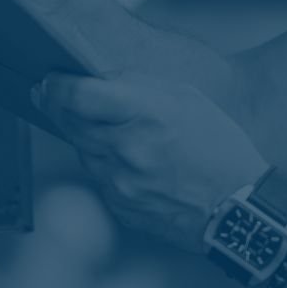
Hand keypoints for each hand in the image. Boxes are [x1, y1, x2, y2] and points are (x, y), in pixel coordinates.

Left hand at [32, 72, 268, 254]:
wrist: (237, 207)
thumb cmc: (219, 147)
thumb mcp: (187, 98)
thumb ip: (139, 86)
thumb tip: (99, 80)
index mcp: (146, 115)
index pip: (79, 96)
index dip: (56, 86)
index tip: (48, 81)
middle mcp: (127, 150)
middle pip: (70, 123)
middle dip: (59, 107)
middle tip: (52, 96)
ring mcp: (120, 183)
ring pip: (83, 151)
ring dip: (88, 138)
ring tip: (116, 133)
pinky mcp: (120, 206)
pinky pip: (99, 179)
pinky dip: (107, 167)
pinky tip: (132, 164)